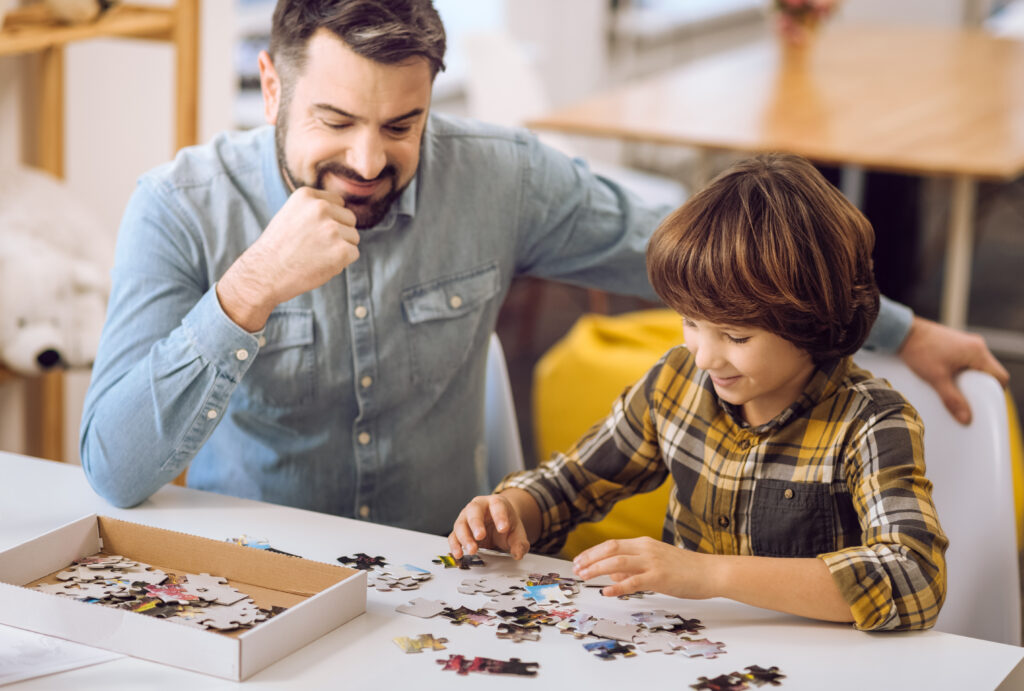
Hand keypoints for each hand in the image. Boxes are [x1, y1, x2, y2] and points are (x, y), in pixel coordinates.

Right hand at [217, 187, 359, 330]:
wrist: (265, 273)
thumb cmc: (277, 248)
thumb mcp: (291, 215)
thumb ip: (314, 209)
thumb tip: (343, 213)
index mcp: (307, 195)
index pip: (338, 203)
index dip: (329, 220)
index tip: (313, 232)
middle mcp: (321, 207)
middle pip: (349, 219)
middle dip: (339, 233)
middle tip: (315, 247)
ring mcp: (332, 228)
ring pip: (353, 237)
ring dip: (340, 248)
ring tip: (315, 256)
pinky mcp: (341, 250)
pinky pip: (354, 253)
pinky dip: (342, 262)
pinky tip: (321, 264)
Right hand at [448, 494, 531, 559]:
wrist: (497, 524)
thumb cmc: (505, 524)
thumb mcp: (517, 532)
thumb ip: (519, 542)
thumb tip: (518, 553)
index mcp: (495, 503)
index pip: (497, 505)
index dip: (500, 516)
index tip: (504, 529)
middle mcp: (478, 507)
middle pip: (474, 511)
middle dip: (476, 524)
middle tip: (481, 536)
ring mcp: (466, 518)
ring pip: (461, 524)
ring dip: (465, 537)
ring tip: (472, 550)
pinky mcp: (459, 530)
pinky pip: (454, 536)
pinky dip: (455, 545)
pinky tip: (459, 554)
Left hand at [572, 537, 717, 599]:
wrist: (711, 572)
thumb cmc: (685, 569)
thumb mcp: (656, 563)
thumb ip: (633, 567)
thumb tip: (611, 574)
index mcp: (644, 543)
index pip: (611, 544)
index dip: (592, 552)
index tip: (578, 561)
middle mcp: (646, 549)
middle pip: (610, 549)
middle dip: (589, 559)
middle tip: (575, 569)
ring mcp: (652, 562)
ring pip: (617, 562)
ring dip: (597, 569)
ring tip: (583, 578)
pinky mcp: (660, 577)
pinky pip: (634, 582)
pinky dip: (617, 586)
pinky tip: (606, 592)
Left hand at [898, 316, 1009, 424]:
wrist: (903, 333)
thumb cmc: (919, 350)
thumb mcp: (936, 378)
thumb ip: (952, 399)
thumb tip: (966, 418)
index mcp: (977, 352)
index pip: (1000, 376)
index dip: (994, 392)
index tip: (982, 403)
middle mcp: (976, 346)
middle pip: (989, 373)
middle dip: (980, 387)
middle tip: (967, 399)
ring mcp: (967, 344)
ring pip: (977, 367)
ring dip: (970, 380)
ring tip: (955, 388)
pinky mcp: (957, 345)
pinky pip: (967, 362)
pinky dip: (962, 372)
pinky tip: (949, 378)